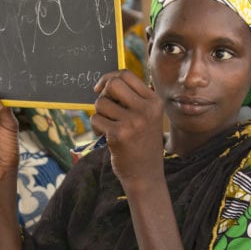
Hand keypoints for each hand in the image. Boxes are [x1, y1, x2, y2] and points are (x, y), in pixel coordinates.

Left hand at [90, 70, 163, 189]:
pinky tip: (106, 136)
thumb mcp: (147, 117)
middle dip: (103, 94)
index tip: (101, 88)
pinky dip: (96, 127)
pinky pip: (95, 119)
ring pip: (101, 103)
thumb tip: (105, 82)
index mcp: (155, 101)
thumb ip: (132, 98)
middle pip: (113, 84)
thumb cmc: (142, 143)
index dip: (109, 78)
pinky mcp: (119, 135)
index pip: (126, 74)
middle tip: (104, 108)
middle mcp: (146, 110)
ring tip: (108, 126)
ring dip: (99, 114)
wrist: (146, 174)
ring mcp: (133, 122)